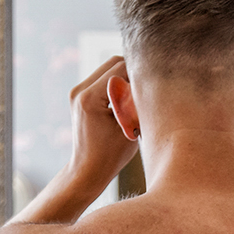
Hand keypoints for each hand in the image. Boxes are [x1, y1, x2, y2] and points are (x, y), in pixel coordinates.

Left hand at [68, 55, 139, 186]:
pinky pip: (103, 79)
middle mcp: (79, 91)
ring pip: (108, 69)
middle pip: (113, 63)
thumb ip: (137, 101)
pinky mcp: (79, 95)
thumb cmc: (111, 155)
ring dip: (124, 77)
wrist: (88, 170)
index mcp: (90, 99)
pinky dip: (117, 84)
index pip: (121, 68)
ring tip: (136, 96)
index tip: (155, 81)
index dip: (141, 72)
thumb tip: (151, 80)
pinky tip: (126, 100)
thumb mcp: (131, 128)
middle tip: (147, 88)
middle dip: (133, 72)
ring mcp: (77, 92)